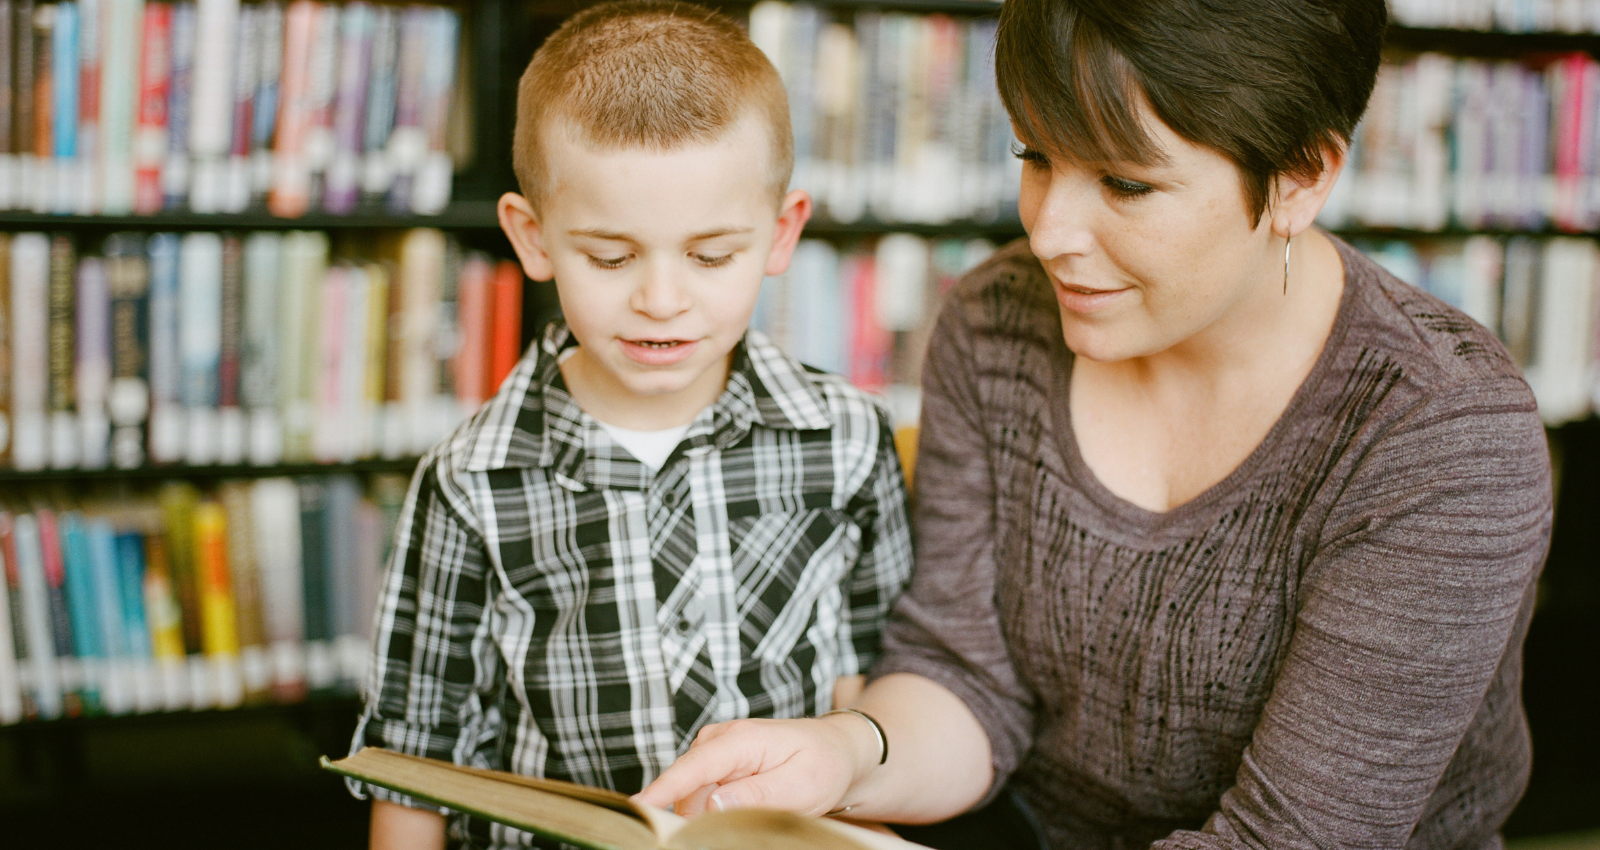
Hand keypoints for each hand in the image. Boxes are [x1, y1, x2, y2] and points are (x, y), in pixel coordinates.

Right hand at [634, 715, 876, 816]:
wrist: (836, 749)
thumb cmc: (823, 764)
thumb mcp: (800, 786)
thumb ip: (756, 795)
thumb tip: (711, 805)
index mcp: (740, 740)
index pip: (692, 768)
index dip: (661, 791)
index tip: (636, 808)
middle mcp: (719, 740)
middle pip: (685, 786)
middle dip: (687, 817)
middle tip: (710, 837)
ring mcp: (714, 751)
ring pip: (691, 795)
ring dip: (703, 817)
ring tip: (751, 816)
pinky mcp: (716, 765)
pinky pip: (700, 795)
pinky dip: (710, 813)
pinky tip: (734, 818)